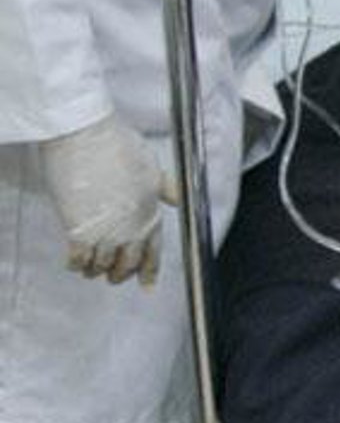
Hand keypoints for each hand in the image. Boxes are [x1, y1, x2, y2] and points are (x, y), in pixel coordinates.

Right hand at [40, 113, 177, 285]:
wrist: (85, 136)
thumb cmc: (119, 145)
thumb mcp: (153, 168)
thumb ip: (167, 188)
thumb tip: (182, 198)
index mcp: (150, 212)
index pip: (154, 250)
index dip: (150, 270)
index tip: (148, 286)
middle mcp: (131, 226)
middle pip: (128, 263)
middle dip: (122, 273)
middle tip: (115, 277)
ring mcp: (105, 230)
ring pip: (103, 264)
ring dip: (98, 270)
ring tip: (93, 271)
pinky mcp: (78, 229)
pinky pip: (79, 258)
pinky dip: (77, 264)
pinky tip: (74, 264)